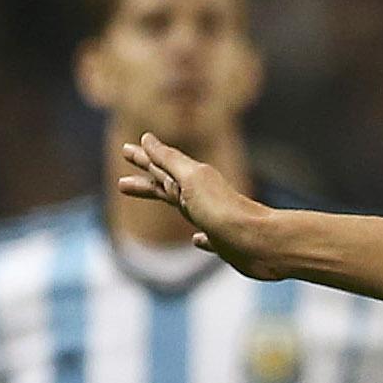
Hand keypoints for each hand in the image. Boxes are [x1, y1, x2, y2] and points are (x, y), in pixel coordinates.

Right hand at [115, 134, 282, 275]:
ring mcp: (215, 221)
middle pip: (168, 187)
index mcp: (194, 181)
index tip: (126, 149)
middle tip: (121, 182)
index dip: (144, 159)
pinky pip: (208, 238)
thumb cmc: (224, 210)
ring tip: (158, 210)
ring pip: (182, 207)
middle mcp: (203, 199)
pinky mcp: (226, 244)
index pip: (162, 166)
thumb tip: (148, 138)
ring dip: (165, 201)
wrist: (262, 243)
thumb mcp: (192, 179)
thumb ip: (170, 160)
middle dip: (147, 182)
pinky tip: (197, 240)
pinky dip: (200, 238)